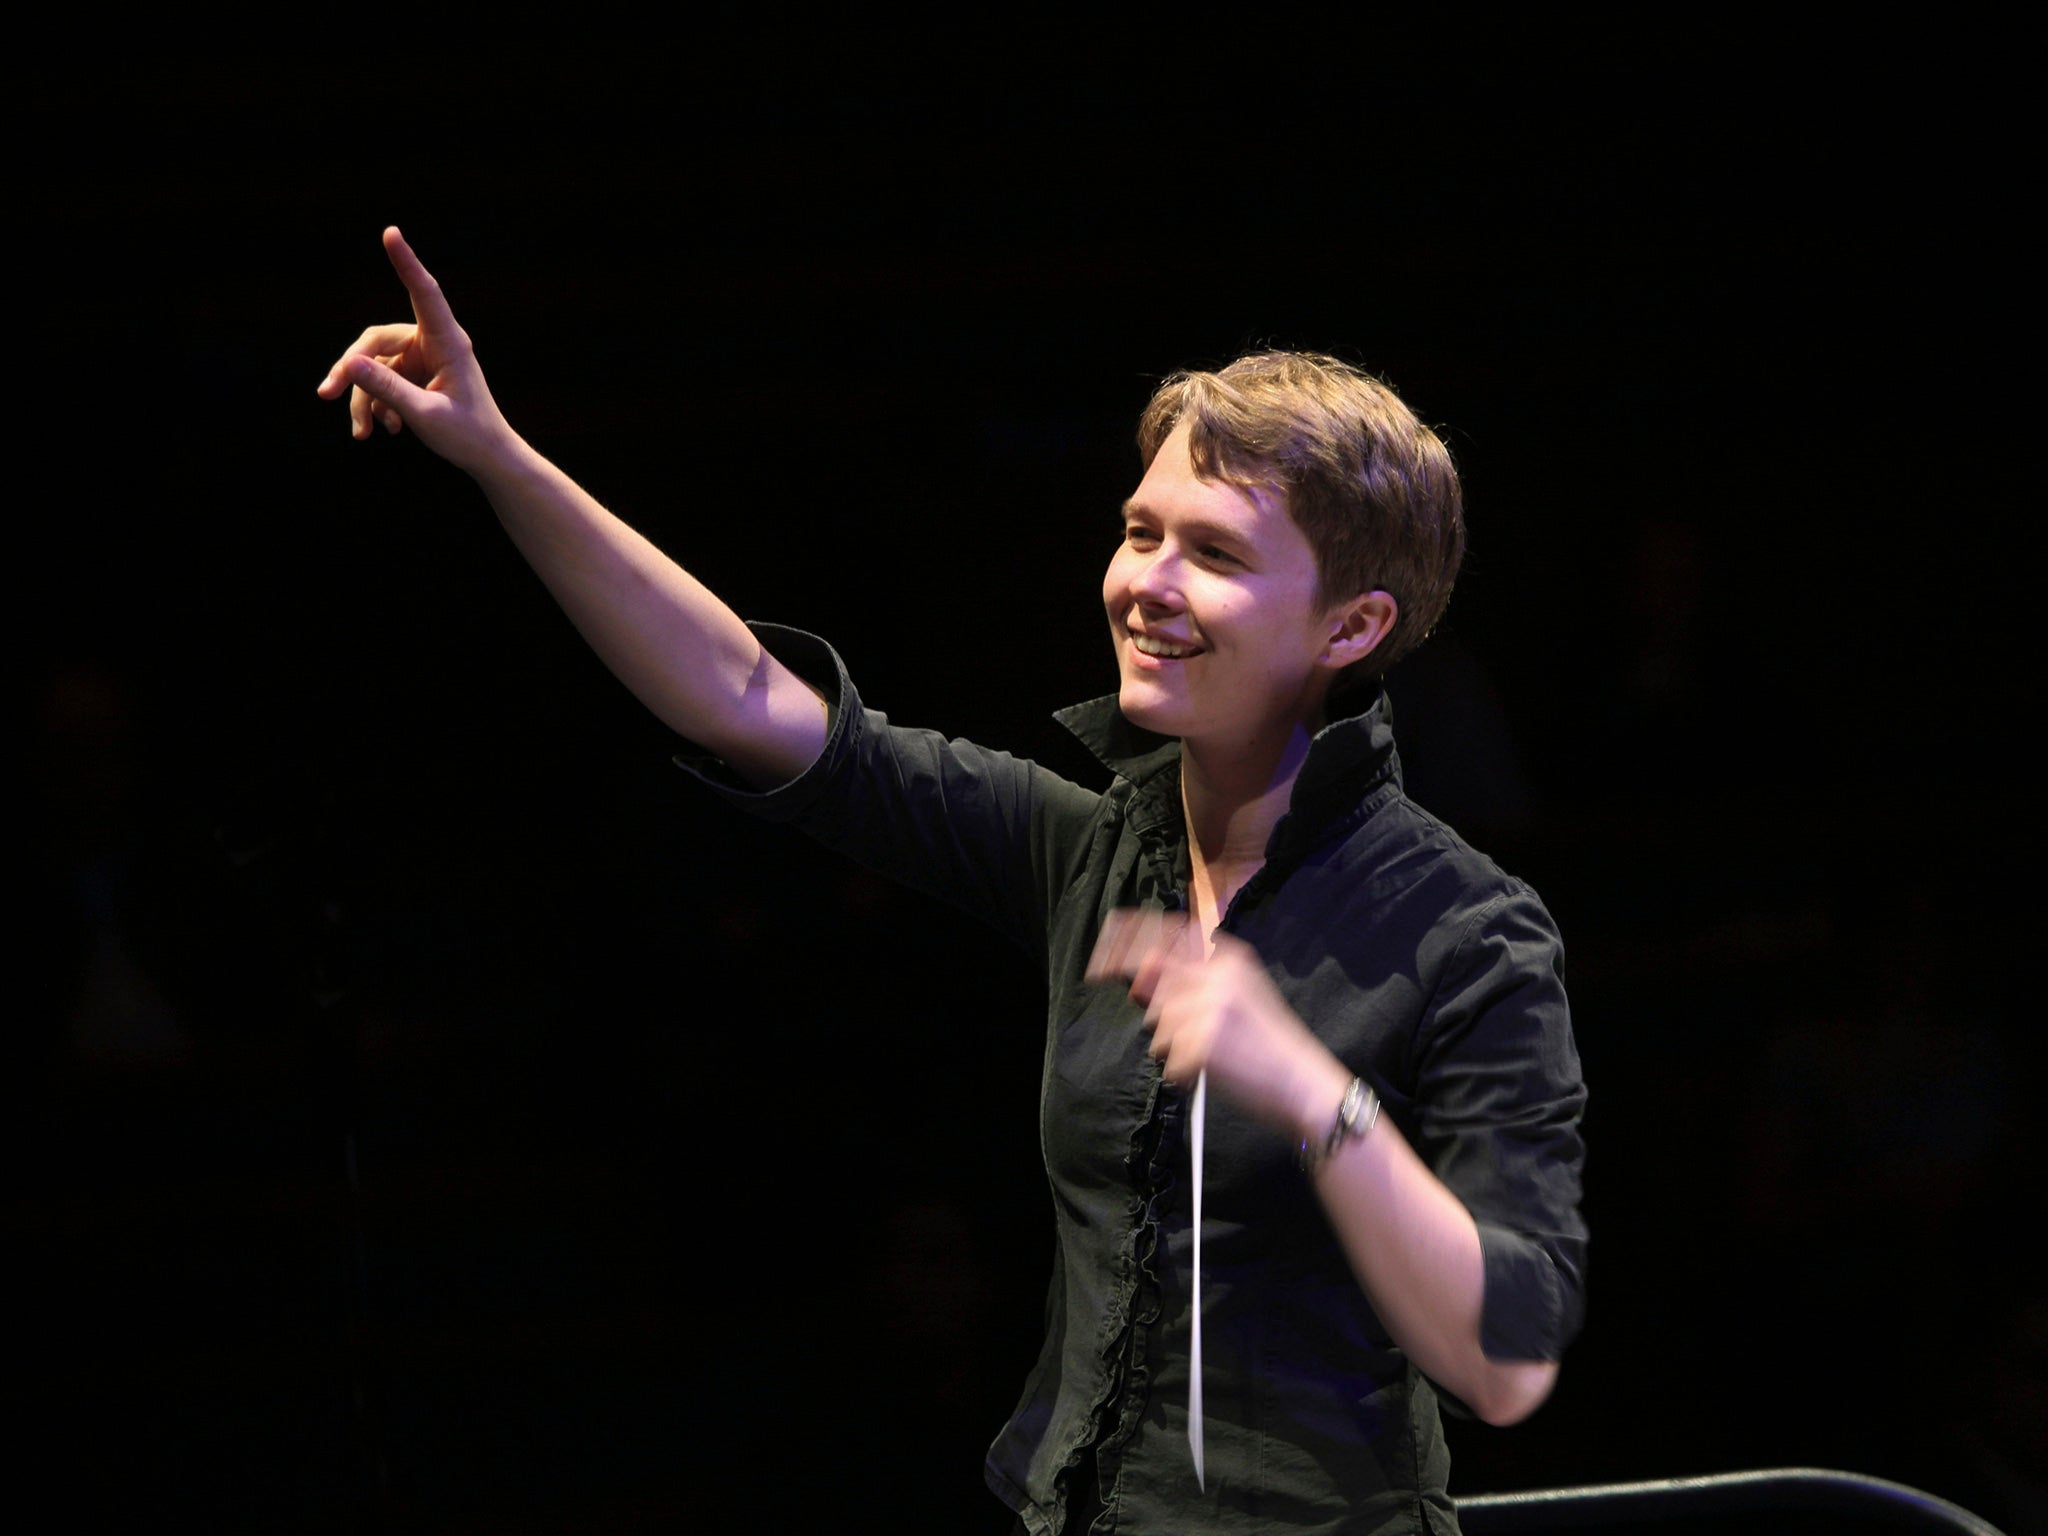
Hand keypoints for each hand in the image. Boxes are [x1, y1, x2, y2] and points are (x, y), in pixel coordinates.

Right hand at [315, 227, 513, 474]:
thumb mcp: (424, 415)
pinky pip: (382, 381)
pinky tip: (387, 431)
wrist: (488, 458)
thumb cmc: (468, 435)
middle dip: (351, 369)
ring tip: (362, 434)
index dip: (406, 262)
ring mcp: (423, 358)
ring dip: (363, 399)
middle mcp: (434, 343)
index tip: (391, 233)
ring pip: (374, 366)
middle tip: (326, 394)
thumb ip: (387, 389)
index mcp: (448, 342)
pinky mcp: (416, 375)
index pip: (424, 293)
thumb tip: (349, 364)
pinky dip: (378, 406)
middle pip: (376, 340)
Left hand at [1088, 909, 1348, 1138]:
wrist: (1301, 1082)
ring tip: (1212, 1053)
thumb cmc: (1268, 1040)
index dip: (1126, 944)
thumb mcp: (1235, 996)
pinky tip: (1212, 1070)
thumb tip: (1132, 978)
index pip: (1164, 937)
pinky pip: (1166, 1059)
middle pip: (1153, 986)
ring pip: (1156, 1025)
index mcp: (1228, 957)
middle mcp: (1216, 977)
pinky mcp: (1201, 1047)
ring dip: (1172, 1044)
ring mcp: (1207, 1011)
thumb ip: (1185, 982)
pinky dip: (1181, 1070)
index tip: (1101, 959)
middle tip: (1198, 1033)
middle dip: (1162, 1013)